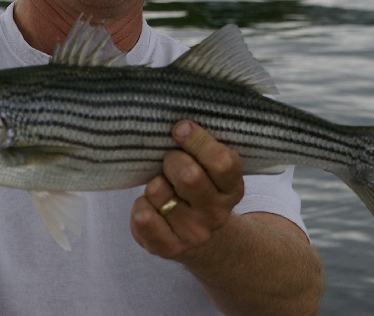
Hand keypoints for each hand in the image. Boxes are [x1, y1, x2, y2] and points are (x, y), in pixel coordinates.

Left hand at [130, 121, 244, 260]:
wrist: (202, 239)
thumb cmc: (199, 190)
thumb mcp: (211, 171)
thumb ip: (201, 149)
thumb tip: (179, 125)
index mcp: (232, 189)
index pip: (222, 161)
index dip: (197, 140)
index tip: (179, 129)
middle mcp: (216, 214)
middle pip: (188, 175)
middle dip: (172, 160)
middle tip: (170, 162)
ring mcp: (193, 233)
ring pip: (158, 191)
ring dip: (154, 183)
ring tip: (163, 188)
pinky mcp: (169, 248)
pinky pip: (143, 217)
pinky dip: (141, 205)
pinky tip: (151, 207)